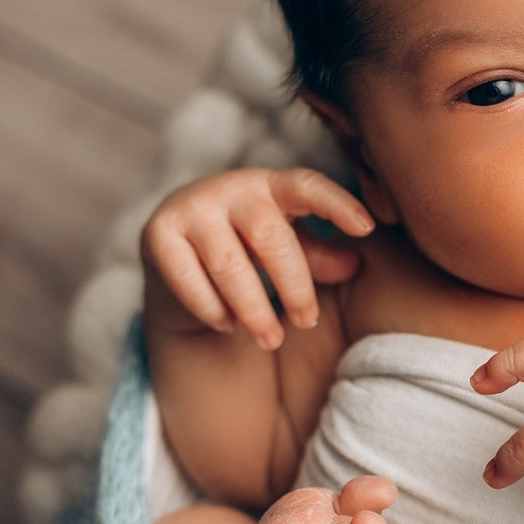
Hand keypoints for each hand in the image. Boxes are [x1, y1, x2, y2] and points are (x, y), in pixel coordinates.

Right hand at [141, 167, 373, 350]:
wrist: (181, 260)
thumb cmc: (250, 252)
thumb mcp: (291, 252)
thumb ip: (320, 256)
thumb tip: (356, 264)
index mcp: (270, 185)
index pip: (308, 185)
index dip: (337, 203)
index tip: (367, 227)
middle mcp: (229, 188)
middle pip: (270, 237)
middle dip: (294, 285)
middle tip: (306, 321)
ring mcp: (190, 207)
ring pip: (230, 264)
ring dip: (254, 309)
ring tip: (271, 338)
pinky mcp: (157, 234)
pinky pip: (189, 279)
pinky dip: (212, 308)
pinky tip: (228, 325)